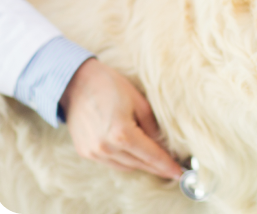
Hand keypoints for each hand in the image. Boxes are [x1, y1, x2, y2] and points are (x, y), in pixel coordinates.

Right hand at [59, 58, 181, 179]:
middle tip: (172, 167)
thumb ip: (152, 127)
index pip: (151, 155)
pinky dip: (125, 160)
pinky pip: (111, 163)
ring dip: (141, 164)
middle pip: (140, 164)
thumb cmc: (111, 86)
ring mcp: (93, 152)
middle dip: (157, 167)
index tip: (180, 173)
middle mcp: (106, 147)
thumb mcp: (139, 102)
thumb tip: (163, 145)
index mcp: (122, 133)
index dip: (167, 165)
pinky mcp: (84, 152)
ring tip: (155, 160)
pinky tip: (134, 153)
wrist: (76, 83)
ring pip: (126, 167)